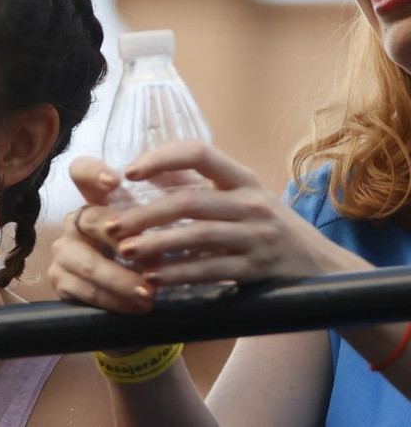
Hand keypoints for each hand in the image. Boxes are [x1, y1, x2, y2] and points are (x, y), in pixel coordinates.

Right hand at [48, 156, 156, 313]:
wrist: (127, 295)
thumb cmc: (146, 255)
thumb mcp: (155, 234)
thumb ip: (156, 226)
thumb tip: (167, 239)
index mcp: (96, 200)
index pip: (82, 171)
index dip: (93, 172)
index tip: (115, 181)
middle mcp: (75, 220)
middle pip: (92, 220)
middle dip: (123, 240)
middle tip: (149, 258)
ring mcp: (63, 250)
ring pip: (88, 263)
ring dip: (121, 281)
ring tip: (149, 294)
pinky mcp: (59, 279)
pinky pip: (85, 291)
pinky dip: (114, 300)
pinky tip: (135, 306)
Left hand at [108, 140, 357, 284]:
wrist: (321, 268)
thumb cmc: (268, 227)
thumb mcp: (242, 197)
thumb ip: (199, 184)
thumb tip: (147, 169)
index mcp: (243, 179)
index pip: (200, 153)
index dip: (162, 158)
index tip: (129, 172)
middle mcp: (252, 203)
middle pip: (189, 201)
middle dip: (145, 214)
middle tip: (111, 225)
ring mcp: (257, 236)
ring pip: (197, 237)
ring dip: (156, 245)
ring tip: (125, 251)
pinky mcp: (257, 269)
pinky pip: (211, 271)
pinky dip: (178, 274)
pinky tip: (152, 278)